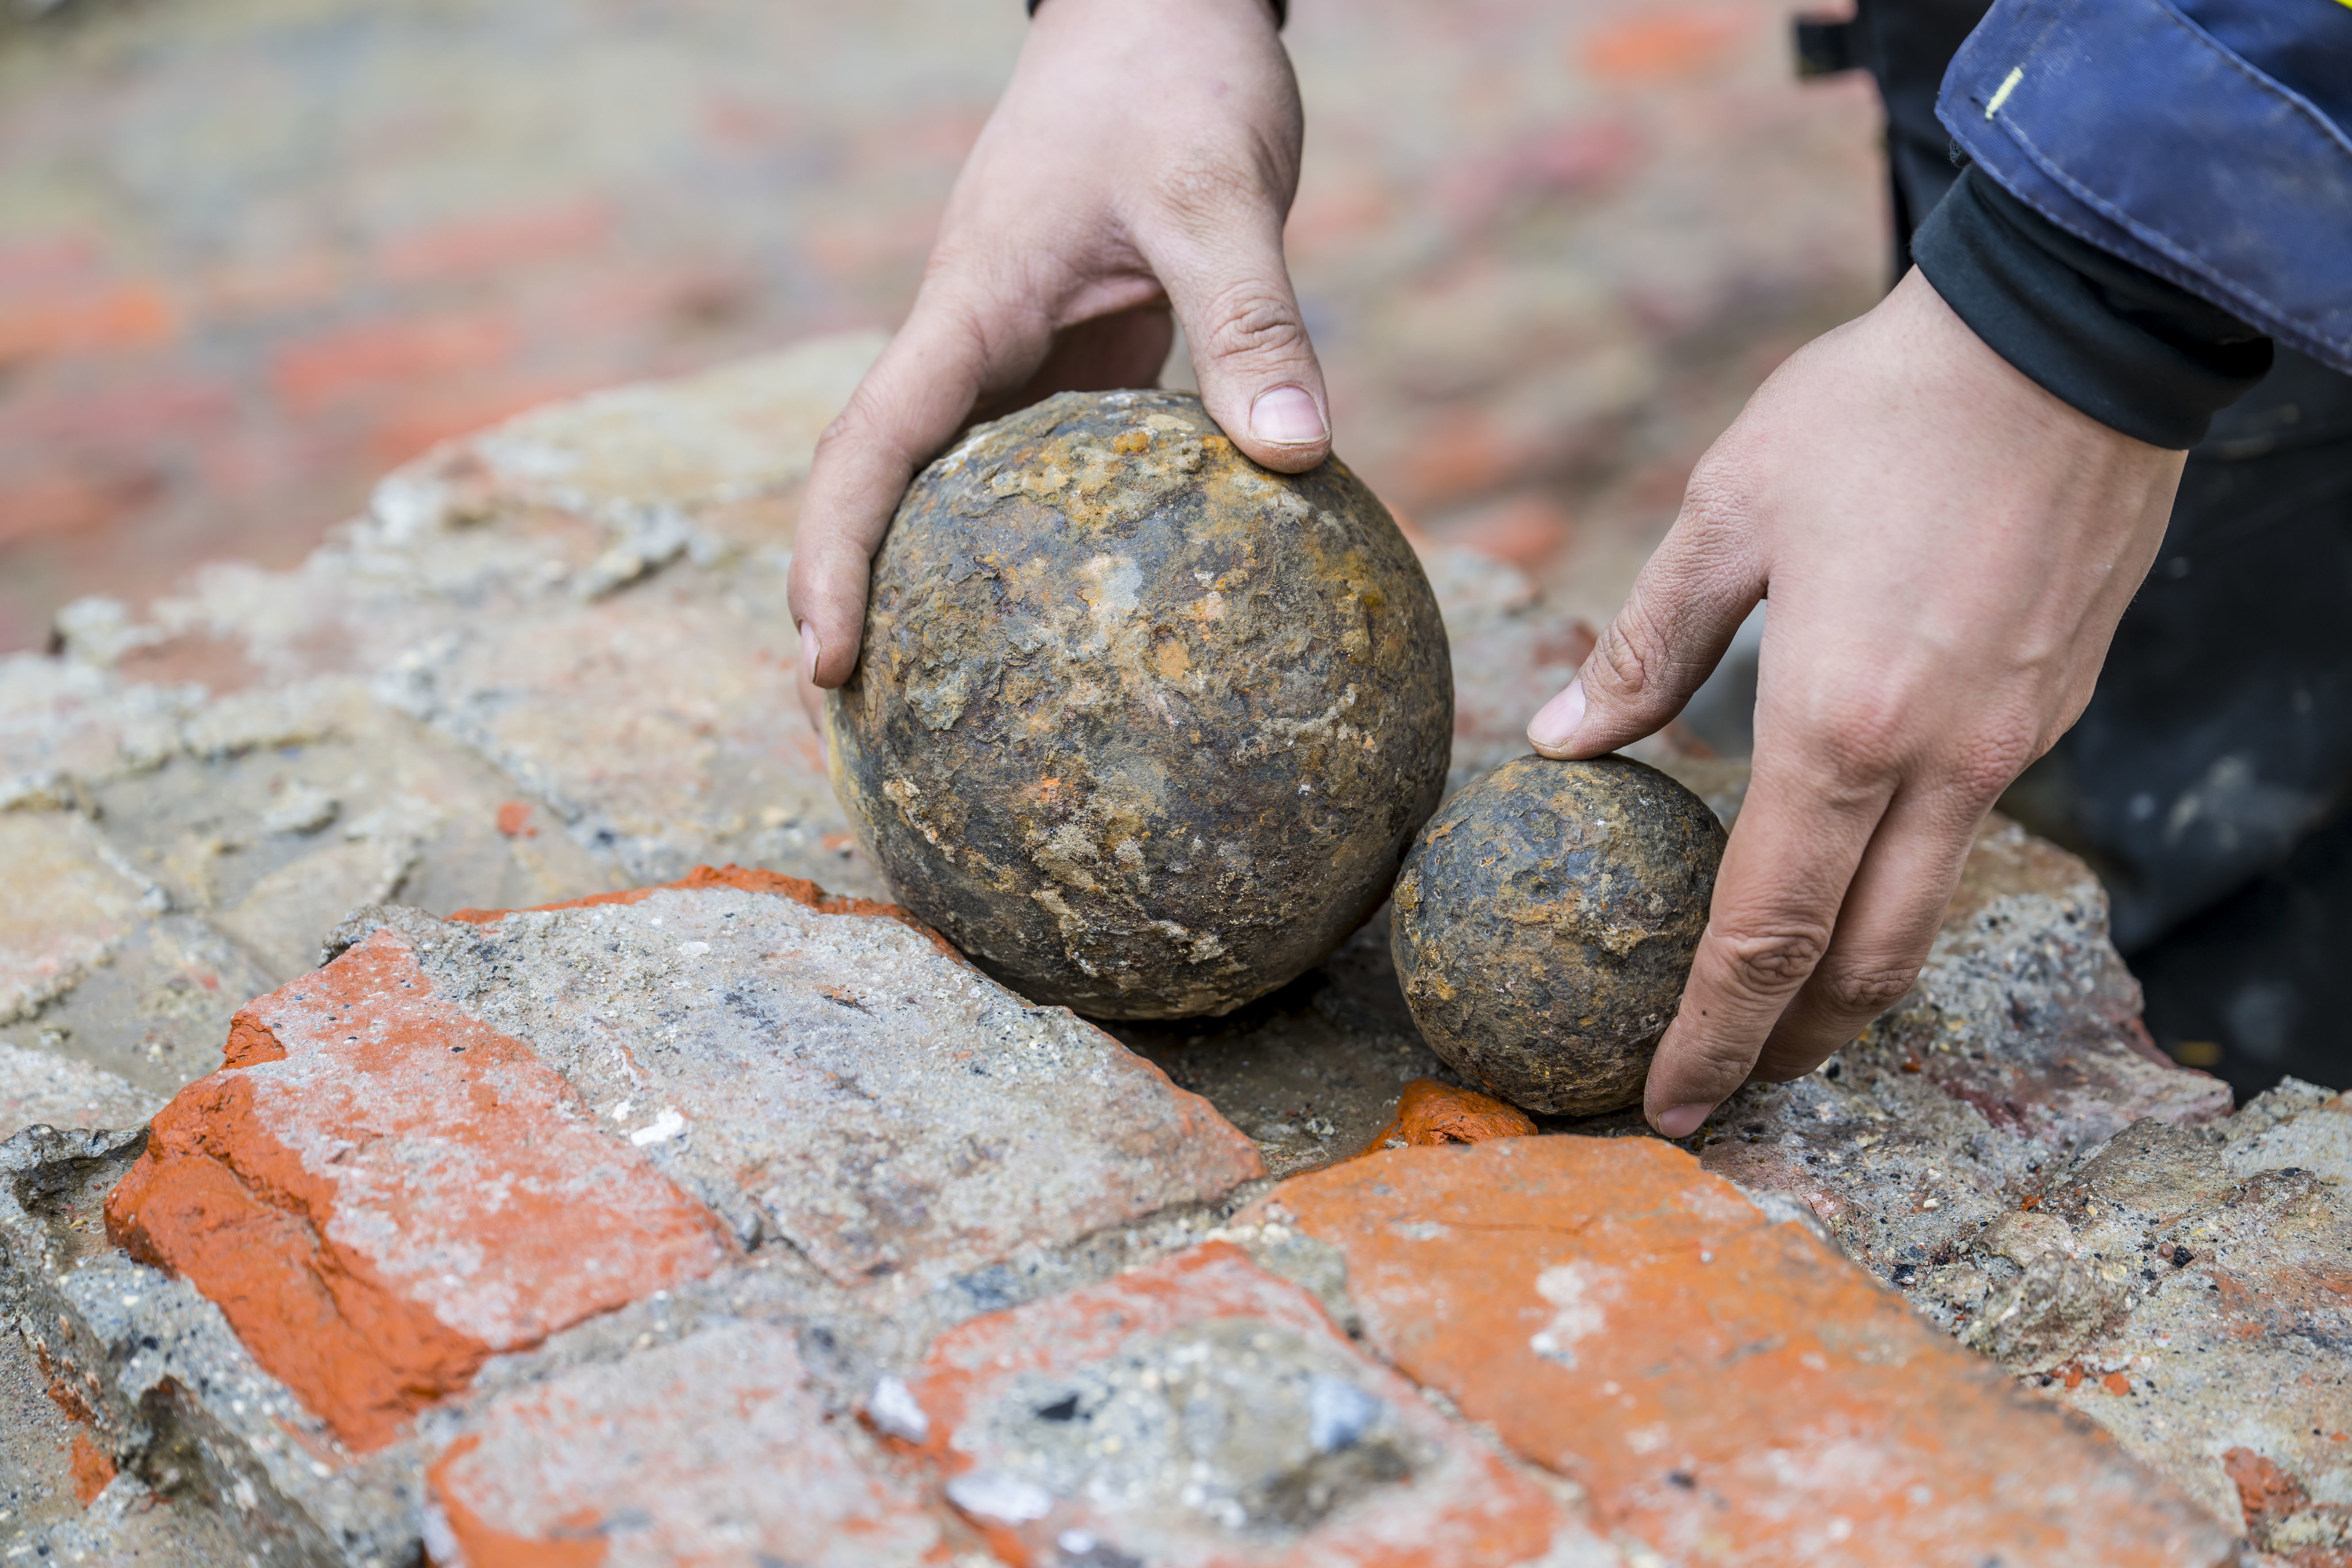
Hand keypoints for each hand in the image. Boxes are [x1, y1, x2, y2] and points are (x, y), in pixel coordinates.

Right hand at [788, 0, 1324, 707]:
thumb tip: (1297, 459)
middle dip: (851, 595)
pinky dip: (1035, 538)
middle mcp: (973, 340)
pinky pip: (1036, 463)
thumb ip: (1251, 322)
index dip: (830, 555)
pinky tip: (1085, 614)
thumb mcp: (1217, 193)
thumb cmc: (1174, 80)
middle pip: (877, 481)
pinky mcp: (1072, 356)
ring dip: (933, 579)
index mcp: (970, 305)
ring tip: (954, 704)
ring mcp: (1017, 351)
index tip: (826, 661)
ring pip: (947, 481)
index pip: (868, 444)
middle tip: (863, 722)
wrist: (1166, 9)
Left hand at [1527, 269, 2184, 1137]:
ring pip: (1923, 914)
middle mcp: (1939, 764)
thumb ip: (1645, 645)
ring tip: (1778, 1016)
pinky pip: (1963, 834)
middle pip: (1860, 966)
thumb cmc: (1879, 412)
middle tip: (1721, 1090)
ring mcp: (2010, 746)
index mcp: (1840, 727)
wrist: (2067, 337)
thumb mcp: (1727, 513)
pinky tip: (1847, 872)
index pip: (1764, 934)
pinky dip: (1897, 888)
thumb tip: (1563, 736)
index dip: (1712, 1035)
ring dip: (1847, 987)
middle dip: (1786, 1048)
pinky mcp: (2050, 710)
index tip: (1665, 1105)